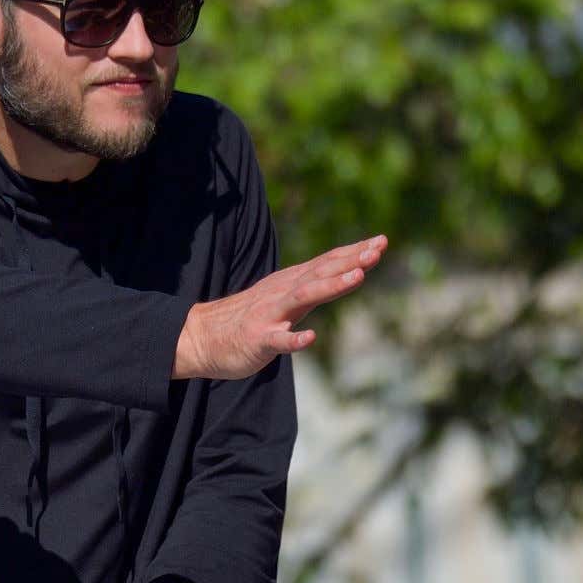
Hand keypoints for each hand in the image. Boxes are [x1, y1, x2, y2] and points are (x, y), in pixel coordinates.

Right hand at [174, 236, 386, 380]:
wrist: (201, 338)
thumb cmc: (248, 320)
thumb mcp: (283, 300)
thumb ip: (311, 289)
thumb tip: (347, 273)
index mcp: (290, 284)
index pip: (326, 263)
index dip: (353, 253)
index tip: (381, 241)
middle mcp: (281, 294)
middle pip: (320, 273)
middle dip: (350, 261)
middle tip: (377, 249)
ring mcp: (269, 316)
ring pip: (303, 298)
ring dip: (331, 286)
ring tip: (358, 277)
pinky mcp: (257, 340)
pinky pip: (277, 341)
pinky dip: (293, 339)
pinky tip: (310, 337)